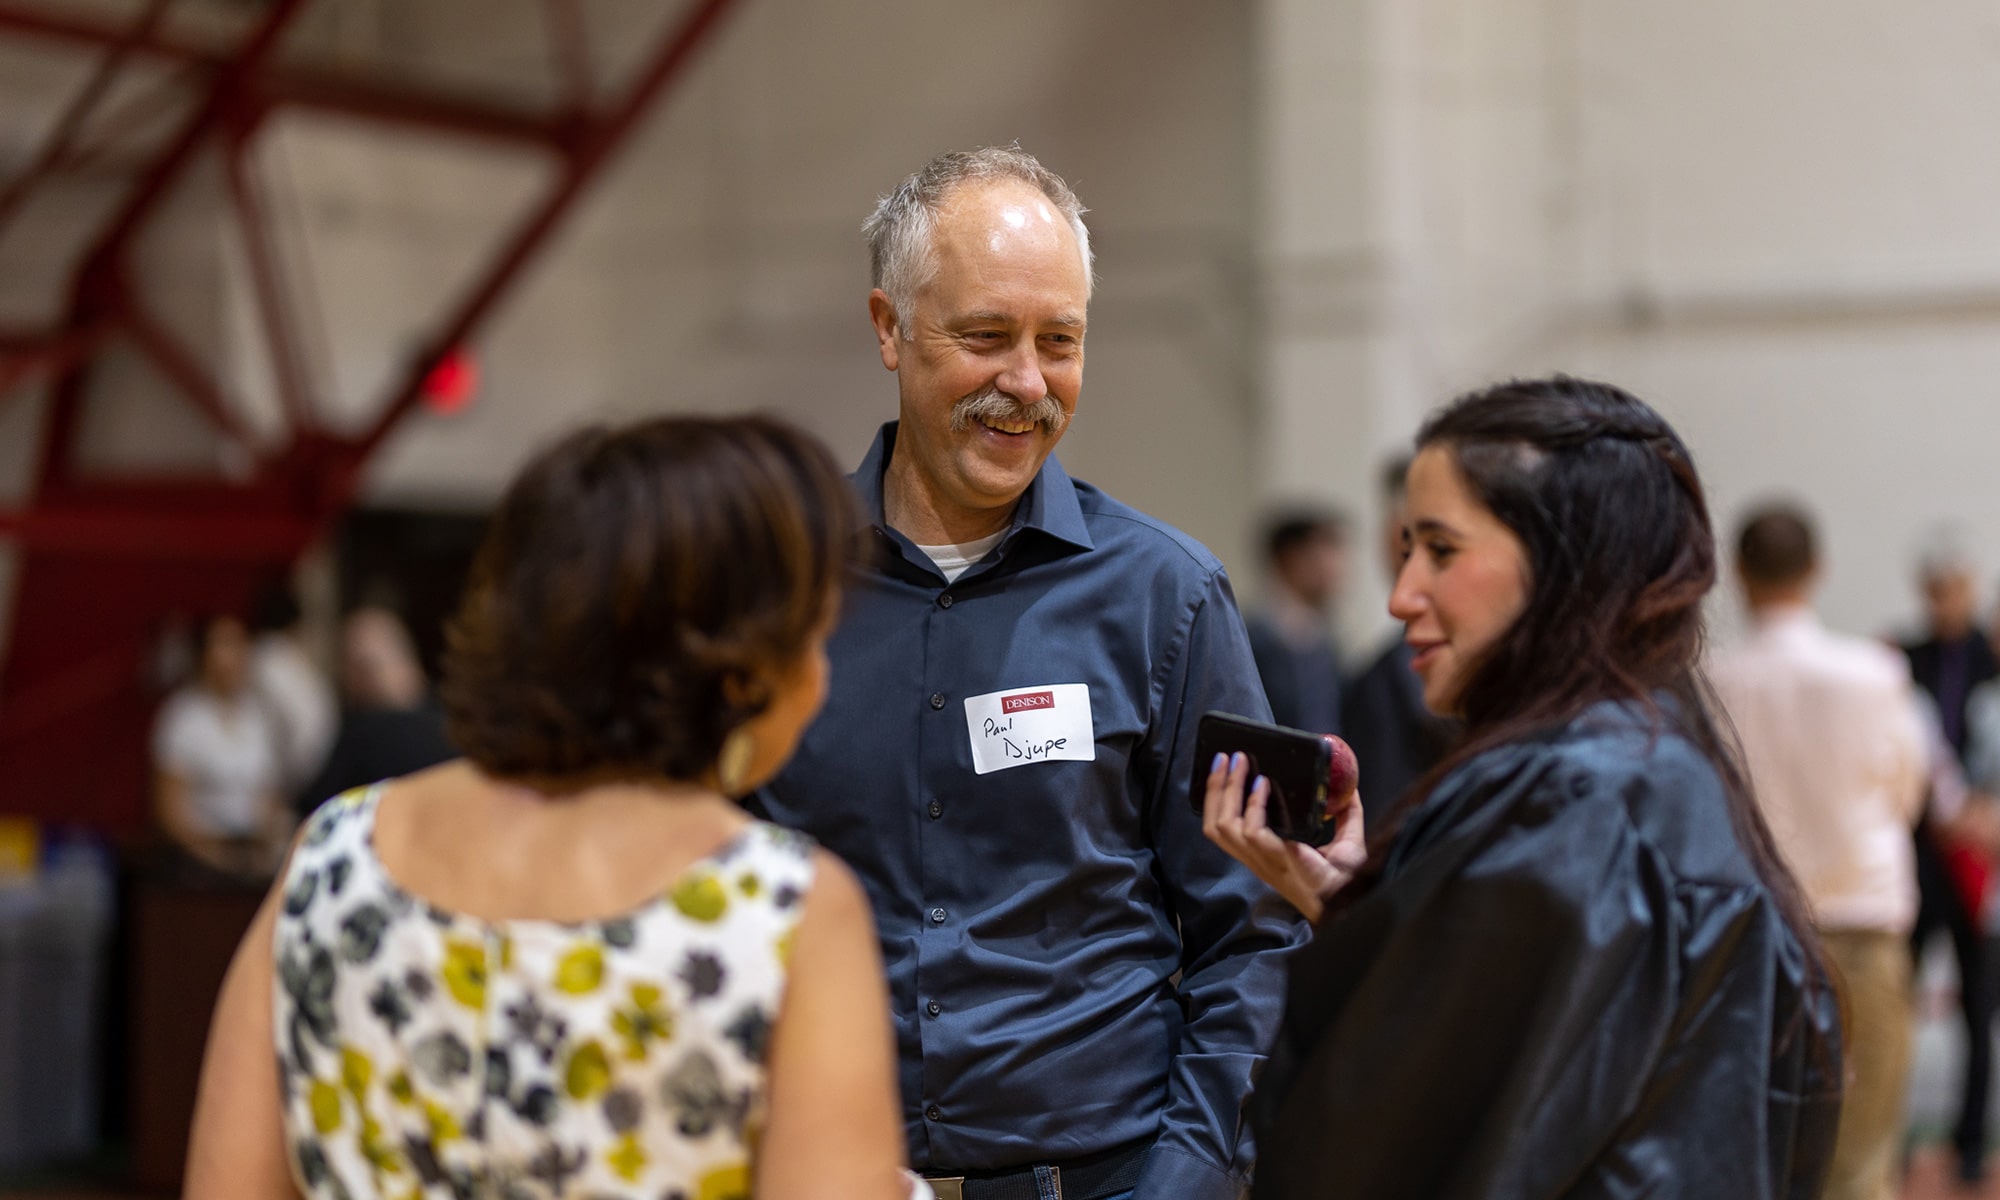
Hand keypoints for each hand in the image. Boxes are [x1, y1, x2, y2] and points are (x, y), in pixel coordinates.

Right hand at [1201, 751, 1365, 923]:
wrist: (1353, 902)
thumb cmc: (1347, 880)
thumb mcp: (1345, 841)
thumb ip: (1345, 815)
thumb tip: (1348, 787)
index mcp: (1264, 855)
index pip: (1223, 830)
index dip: (1217, 800)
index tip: (1224, 770)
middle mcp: (1257, 860)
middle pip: (1215, 826)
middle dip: (1215, 789)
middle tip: (1224, 758)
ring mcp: (1264, 862)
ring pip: (1224, 826)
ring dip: (1228, 791)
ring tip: (1238, 764)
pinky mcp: (1278, 860)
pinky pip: (1252, 831)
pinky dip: (1254, 804)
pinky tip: (1263, 785)